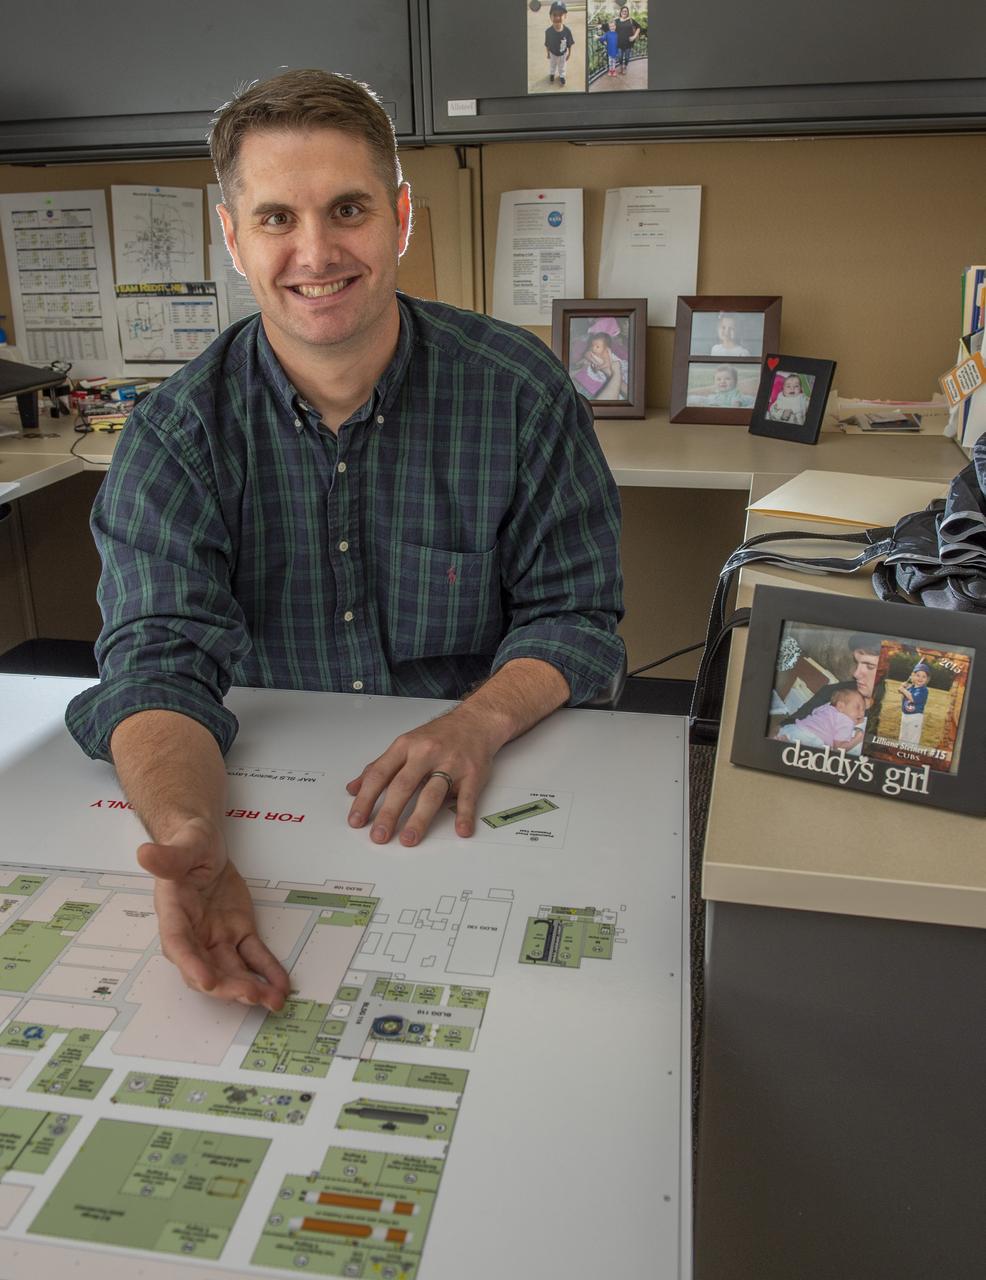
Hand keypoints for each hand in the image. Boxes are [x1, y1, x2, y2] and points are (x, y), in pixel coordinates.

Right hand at [137, 817, 290, 1010]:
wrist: (205, 846)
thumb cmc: (189, 845)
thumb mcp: (184, 844)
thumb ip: (168, 856)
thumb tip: (146, 854)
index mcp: (174, 912)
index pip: (178, 944)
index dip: (191, 964)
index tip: (206, 980)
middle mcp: (193, 933)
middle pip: (206, 967)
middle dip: (227, 985)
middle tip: (251, 995)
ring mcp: (216, 936)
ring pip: (232, 969)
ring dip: (250, 986)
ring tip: (273, 1000)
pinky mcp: (238, 933)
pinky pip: (254, 957)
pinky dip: (268, 972)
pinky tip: (281, 986)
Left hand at [346, 704, 497, 845]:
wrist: (474, 721)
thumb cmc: (437, 736)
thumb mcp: (404, 745)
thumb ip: (378, 767)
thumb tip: (353, 789)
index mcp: (405, 747)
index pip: (380, 774)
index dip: (366, 798)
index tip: (356, 820)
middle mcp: (426, 754)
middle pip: (404, 786)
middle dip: (389, 813)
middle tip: (379, 835)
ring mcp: (450, 764)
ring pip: (432, 794)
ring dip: (419, 819)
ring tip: (409, 838)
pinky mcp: (472, 774)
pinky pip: (467, 797)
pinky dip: (464, 814)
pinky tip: (461, 829)